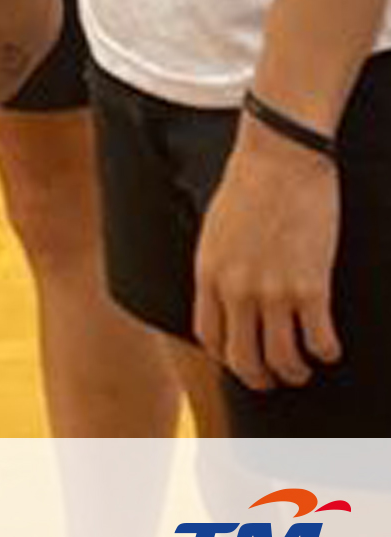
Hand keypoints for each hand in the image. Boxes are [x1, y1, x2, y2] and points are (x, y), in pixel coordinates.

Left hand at [194, 114, 340, 390]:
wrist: (281, 158)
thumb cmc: (249, 186)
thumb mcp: (216, 230)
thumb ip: (219, 267)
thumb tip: (227, 297)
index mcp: (208, 272)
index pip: (208, 336)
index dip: (226, 357)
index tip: (242, 359)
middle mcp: (236, 288)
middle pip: (243, 360)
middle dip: (261, 378)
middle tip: (276, 377)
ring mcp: (273, 290)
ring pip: (283, 360)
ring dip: (296, 371)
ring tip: (305, 365)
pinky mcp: (310, 286)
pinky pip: (319, 342)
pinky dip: (326, 352)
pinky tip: (329, 346)